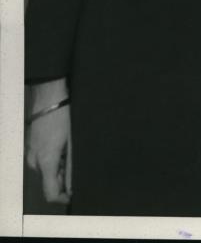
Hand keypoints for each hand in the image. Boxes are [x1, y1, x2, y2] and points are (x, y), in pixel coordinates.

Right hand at [25, 80, 71, 203]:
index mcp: (46, 162)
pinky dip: (54, 158)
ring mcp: (31, 153)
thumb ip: (71, 166)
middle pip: (49, 181)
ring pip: (46, 170)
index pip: (50, 193)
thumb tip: (72, 185)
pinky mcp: (31, 146)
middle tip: (77, 163)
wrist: (49, 95)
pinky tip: (64, 145)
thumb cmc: (63, 116)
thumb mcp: (72, 142)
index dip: (63, 198)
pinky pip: (42, 160)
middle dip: (63, 178)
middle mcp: (35, 161)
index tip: (74, 193)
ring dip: (59, 167)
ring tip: (71, 151)